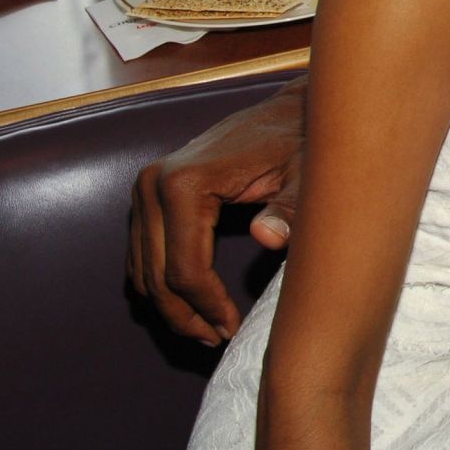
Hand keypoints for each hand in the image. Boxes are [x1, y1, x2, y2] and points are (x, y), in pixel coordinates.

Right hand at [127, 78, 306, 344]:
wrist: (287, 108)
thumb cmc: (301, 142)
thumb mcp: (306, 176)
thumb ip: (289, 209)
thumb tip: (268, 239)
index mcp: (185, 182)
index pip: (185, 269)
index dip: (207, 308)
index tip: (231, 330)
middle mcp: (153, 184)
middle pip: (158, 276)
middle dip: (186, 316)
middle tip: (218, 340)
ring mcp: (145, 189)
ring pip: (144, 271)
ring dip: (172, 306)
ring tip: (209, 329)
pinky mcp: (147, 194)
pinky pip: (142, 255)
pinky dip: (162, 283)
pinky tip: (194, 302)